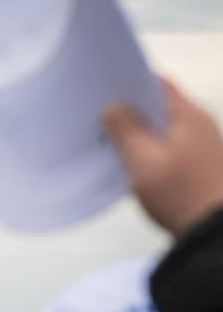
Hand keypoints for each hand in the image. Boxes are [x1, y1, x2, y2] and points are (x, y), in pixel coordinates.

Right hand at [106, 77, 222, 237]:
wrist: (214, 230)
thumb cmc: (179, 192)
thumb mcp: (142, 161)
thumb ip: (125, 130)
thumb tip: (113, 106)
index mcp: (188, 116)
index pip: (158, 84)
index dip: (131, 81)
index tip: (105, 89)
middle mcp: (200, 124)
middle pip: (160, 106)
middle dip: (131, 109)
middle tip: (100, 116)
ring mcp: (203, 144)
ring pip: (164, 127)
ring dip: (140, 131)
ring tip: (112, 140)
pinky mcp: (201, 163)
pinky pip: (170, 145)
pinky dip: (151, 147)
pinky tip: (134, 161)